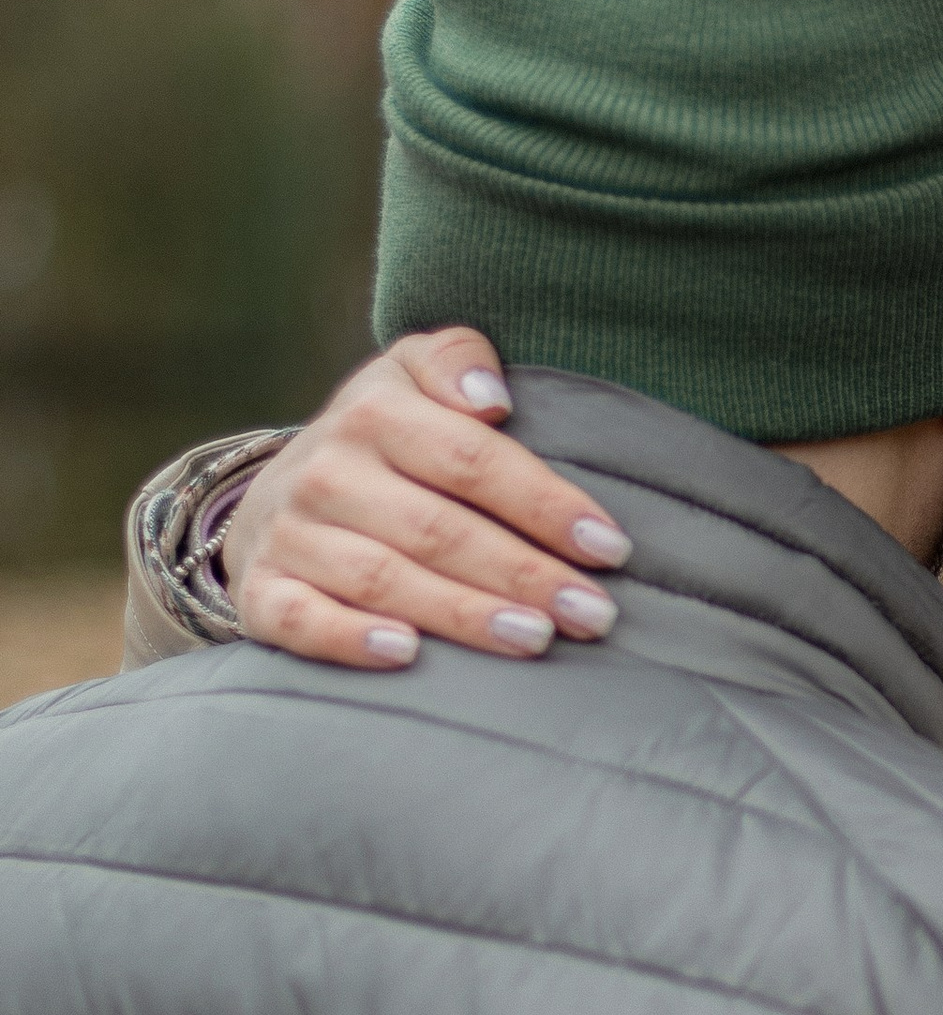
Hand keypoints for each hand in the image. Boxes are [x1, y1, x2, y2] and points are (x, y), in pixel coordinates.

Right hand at [223, 332, 631, 669]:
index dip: (545, 505)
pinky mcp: (261, 590)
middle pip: (438, 529)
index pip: (472, 460)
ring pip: (382, 579)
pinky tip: (408, 655)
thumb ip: (456, 359)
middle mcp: (327, 472)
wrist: (274, 491)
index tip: (610, 548)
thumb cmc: (382, 438)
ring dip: (463, 613)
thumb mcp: (411, 374)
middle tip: (593, 615)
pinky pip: (300, 620)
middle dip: (524, 574)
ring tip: (535, 640)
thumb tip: (492, 396)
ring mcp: (291, 534)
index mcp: (373, 413)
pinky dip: (350, 639)